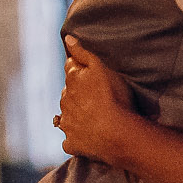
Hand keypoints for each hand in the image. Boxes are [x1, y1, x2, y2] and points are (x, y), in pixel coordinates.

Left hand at [56, 37, 144, 167]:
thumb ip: (83, 53)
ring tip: (94, 117)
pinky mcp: (72, 144)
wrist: (117, 134)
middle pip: (68, 93)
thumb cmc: (114, 98)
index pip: (71, 68)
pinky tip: (87, 138)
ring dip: (75, 115)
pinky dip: (76, 138)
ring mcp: (67, 125)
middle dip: (77, 93)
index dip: (79, 69)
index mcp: (72, 82)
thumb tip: (67, 39)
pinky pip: (70, 141)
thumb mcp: (102, 68)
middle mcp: (65, 102)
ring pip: (67, 116)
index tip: (89, 73)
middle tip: (96, 96)